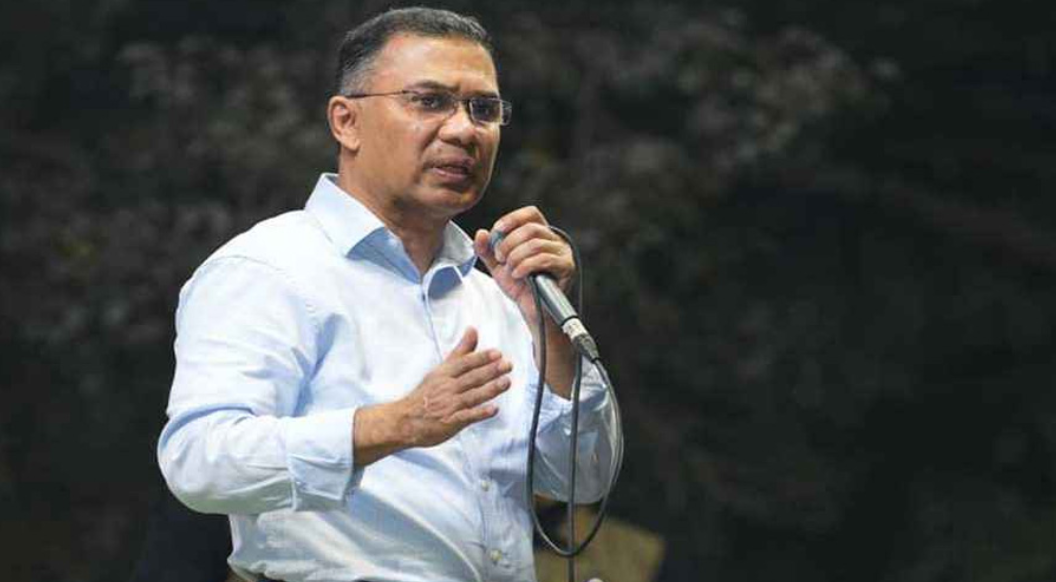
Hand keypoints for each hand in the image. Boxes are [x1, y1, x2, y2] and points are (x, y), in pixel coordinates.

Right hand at [396, 327, 511, 447]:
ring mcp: (449, 406)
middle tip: (507, 365)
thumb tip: (473, 330)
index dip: (481, 358)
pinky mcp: (451, 422)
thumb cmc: (427, 393)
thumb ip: (461, 351)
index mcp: (445, 374)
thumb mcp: (441, 369)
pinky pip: (467, 417)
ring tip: (506, 382)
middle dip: (490, 371)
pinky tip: (494, 409)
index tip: (497, 353)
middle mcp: (447, 388)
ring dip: (490, 389)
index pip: (465, 363)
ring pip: (472, 396)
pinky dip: (480, 413)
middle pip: (471, 378)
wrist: (405, 420)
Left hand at [473, 205, 574, 323]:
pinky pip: (544, 259)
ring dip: (516, 256)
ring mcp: (563, 253)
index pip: (531, 213)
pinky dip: (525, 266)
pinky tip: (518, 275)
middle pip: (531, 228)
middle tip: (500, 258)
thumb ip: (487, 250)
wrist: (533, 311)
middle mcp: (555, 240)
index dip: (512, 218)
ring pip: (536, 244)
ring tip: (510, 270)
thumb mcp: (499, 266)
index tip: (496, 231)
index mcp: (541, 234)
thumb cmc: (521, 287)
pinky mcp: (567, 267)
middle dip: (509, 243)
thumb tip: (481, 233)